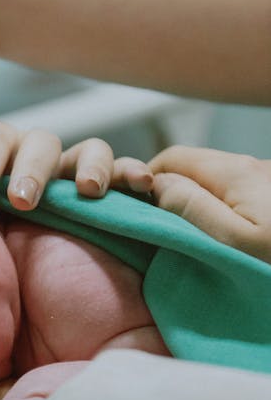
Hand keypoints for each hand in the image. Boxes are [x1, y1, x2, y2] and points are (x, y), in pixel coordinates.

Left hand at [0, 95, 152, 210]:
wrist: (42, 353)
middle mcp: (26, 184)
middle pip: (26, 142)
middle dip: (22, 165)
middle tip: (19, 201)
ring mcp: (68, 195)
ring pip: (76, 149)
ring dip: (79, 163)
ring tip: (83, 192)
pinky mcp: (108, 210)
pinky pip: (123, 175)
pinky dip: (129, 171)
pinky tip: (136, 182)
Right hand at [149, 145, 270, 263]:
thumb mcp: (231, 241)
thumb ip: (191, 207)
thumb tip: (158, 184)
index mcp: (235, 171)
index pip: (172, 158)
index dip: (148, 183)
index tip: (142, 216)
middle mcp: (252, 166)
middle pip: (193, 169)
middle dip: (171, 196)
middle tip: (165, 235)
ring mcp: (266, 180)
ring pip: (213, 183)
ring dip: (195, 207)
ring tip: (193, 241)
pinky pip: (233, 196)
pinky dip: (218, 214)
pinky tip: (222, 241)